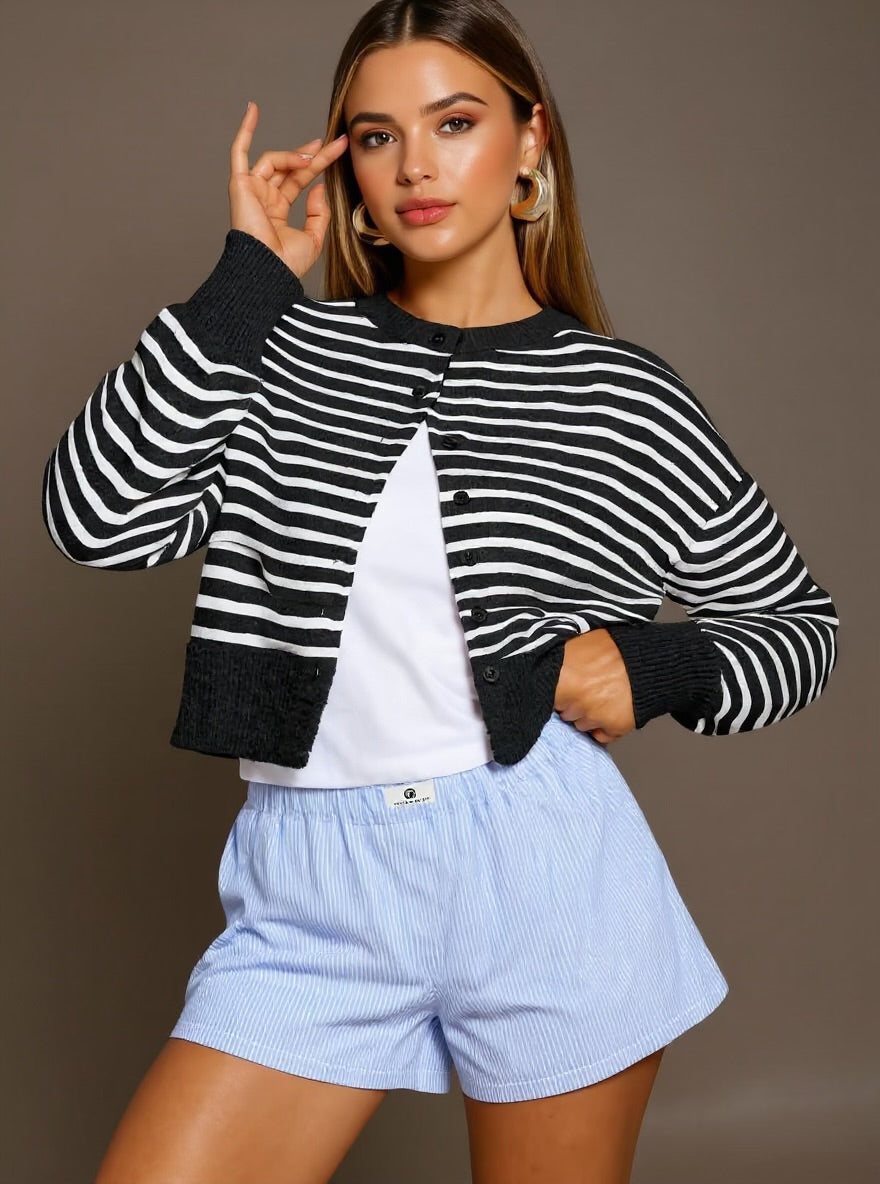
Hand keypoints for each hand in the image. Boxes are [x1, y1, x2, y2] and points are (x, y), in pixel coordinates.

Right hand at [228, 100, 348, 278]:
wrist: (268, 271)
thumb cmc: (286, 264)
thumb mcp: (314, 238)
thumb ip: (318, 213)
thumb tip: (319, 188)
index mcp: (277, 212)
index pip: (299, 180)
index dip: (318, 164)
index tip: (337, 149)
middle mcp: (263, 198)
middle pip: (288, 167)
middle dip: (311, 154)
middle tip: (333, 143)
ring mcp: (250, 190)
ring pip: (273, 160)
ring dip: (293, 156)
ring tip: (310, 159)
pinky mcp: (240, 185)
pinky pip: (239, 152)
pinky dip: (245, 130)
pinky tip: (254, 110)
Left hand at [553, 628, 635, 745]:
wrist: (650, 660)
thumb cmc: (615, 648)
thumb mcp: (581, 642)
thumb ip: (560, 657)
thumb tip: (544, 662)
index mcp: (561, 679)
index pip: (543, 697)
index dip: (555, 692)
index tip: (562, 688)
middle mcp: (574, 701)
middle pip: (563, 712)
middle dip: (571, 703)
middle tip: (586, 688)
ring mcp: (593, 716)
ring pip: (580, 725)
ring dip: (588, 715)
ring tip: (602, 697)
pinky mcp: (612, 727)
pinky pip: (601, 736)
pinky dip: (604, 728)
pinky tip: (612, 711)